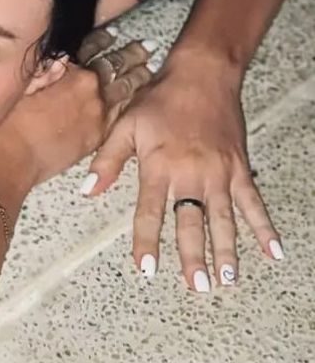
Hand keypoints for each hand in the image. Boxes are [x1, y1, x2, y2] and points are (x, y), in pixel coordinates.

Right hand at [0, 28, 153, 186]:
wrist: (10, 158)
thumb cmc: (6, 121)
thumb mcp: (22, 83)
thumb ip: (44, 68)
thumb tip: (60, 59)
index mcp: (71, 72)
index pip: (93, 48)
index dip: (104, 39)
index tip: (113, 32)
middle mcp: (90, 90)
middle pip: (116, 67)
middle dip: (132, 55)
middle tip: (147, 46)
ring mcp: (98, 115)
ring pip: (126, 91)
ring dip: (138, 78)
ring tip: (149, 69)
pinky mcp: (98, 137)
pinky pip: (122, 115)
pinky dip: (131, 103)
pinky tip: (135, 100)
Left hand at [81, 53, 282, 290]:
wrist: (201, 75)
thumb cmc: (159, 100)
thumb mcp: (124, 126)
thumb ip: (107, 162)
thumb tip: (88, 192)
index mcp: (159, 167)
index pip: (150, 213)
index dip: (148, 243)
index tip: (147, 270)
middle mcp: (191, 175)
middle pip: (192, 223)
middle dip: (194, 257)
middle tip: (197, 286)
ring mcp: (219, 173)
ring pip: (224, 219)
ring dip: (227, 250)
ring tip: (228, 278)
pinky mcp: (239, 168)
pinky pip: (254, 202)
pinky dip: (265, 228)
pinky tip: (275, 252)